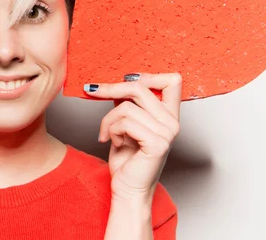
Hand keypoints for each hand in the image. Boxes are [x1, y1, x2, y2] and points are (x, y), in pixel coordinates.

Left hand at [84, 72, 181, 201]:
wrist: (127, 189)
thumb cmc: (127, 160)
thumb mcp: (126, 124)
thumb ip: (129, 104)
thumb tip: (117, 83)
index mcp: (168, 116)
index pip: (172, 81)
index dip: (148, 75)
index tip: (126, 77)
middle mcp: (172, 122)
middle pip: (140, 87)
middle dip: (111, 88)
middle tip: (92, 90)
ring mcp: (167, 133)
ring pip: (126, 106)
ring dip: (108, 120)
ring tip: (108, 135)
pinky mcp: (157, 143)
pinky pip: (125, 122)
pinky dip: (112, 130)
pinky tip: (113, 142)